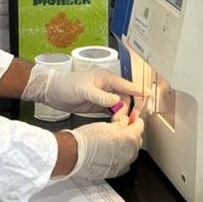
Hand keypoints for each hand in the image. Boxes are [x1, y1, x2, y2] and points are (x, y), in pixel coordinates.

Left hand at [22, 67, 136, 113]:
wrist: (53, 92)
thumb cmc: (67, 85)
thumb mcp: (84, 90)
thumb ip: (101, 96)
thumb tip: (117, 101)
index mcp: (106, 78)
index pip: (126, 85)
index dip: (138, 91)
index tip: (149, 95)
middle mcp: (107, 86)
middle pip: (126, 97)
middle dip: (128, 108)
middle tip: (126, 119)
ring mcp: (103, 96)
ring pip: (120, 105)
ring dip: (122, 114)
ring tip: (119, 123)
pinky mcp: (99, 105)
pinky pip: (113, 110)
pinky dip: (116, 116)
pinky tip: (115, 123)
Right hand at [62, 117, 144, 179]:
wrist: (74, 155)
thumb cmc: (87, 139)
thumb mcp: (106, 125)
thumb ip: (121, 123)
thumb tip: (126, 121)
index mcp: (129, 138)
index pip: (140, 126)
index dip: (135, 120)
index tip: (132, 119)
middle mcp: (130, 153)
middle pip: (137, 139)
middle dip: (131, 133)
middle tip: (121, 128)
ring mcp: (124, 163)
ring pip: (131, 152)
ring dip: (126, 145)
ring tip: (114, 140)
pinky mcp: (117, 172)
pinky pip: (124, 162)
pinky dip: (121, 156)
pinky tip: (111, 152)